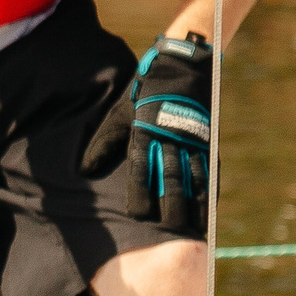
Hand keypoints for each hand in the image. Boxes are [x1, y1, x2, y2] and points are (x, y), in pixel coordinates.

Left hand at [81, 34, 214, 238]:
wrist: (181, 65)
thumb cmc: (143, 93)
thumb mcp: (119, 113)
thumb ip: (104, 142)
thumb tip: (85, 170)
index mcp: (146, 133)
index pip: (142, 169)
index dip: (140, 193)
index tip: (138, 215)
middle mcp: (171, 139)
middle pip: (171, 178)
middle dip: (171, 205)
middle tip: (169, 229)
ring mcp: (193, 140)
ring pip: (195, 177)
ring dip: (195, 204)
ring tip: (194, 228)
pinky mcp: (209, 140)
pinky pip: (210, 169)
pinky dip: (209, 191)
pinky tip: (208, 209)